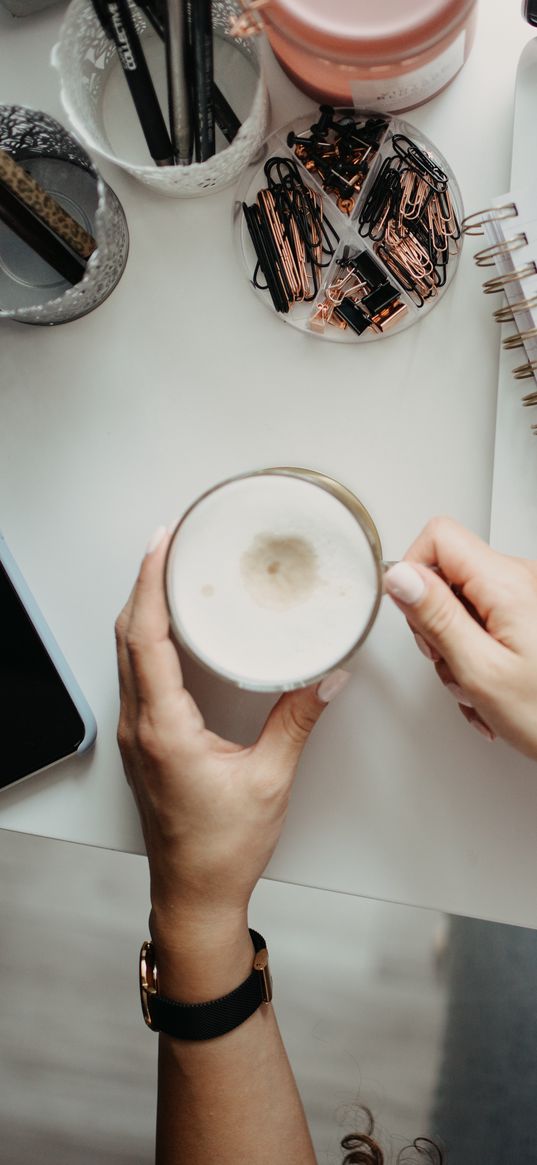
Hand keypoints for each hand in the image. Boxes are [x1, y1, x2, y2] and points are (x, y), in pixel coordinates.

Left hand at [115, 527, 347, 982]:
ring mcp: (137, 734)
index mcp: (164, 728)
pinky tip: (169, 633)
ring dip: (143, 610)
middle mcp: (140, 725)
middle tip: (170, 544)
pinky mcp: (144, 742)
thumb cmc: (222, 849)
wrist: (195, 893)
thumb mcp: (270, 780)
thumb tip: (326, 678)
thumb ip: (297, 721)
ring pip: (126, 655)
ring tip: (169, 576)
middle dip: (144, 583)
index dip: (150, 584)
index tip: (163, 545)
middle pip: (127, 636)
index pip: (146, 637)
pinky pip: (136, 676)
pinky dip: (147, 641)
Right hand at [384, 517, 536, 759]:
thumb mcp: (481, 671)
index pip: (438, 537)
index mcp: (509, 584)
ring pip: (462, 605)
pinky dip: (476, 656)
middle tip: (450, 661)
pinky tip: (488, 689)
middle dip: (435, 623)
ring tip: (476, 686)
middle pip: (447, 574)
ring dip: (456, 650)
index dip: (413, 573)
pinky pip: (484, 622)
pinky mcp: (529, 617)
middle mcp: (523, 579)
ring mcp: (528, 598)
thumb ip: (437, 617)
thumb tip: (400, 576)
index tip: (415, 616)